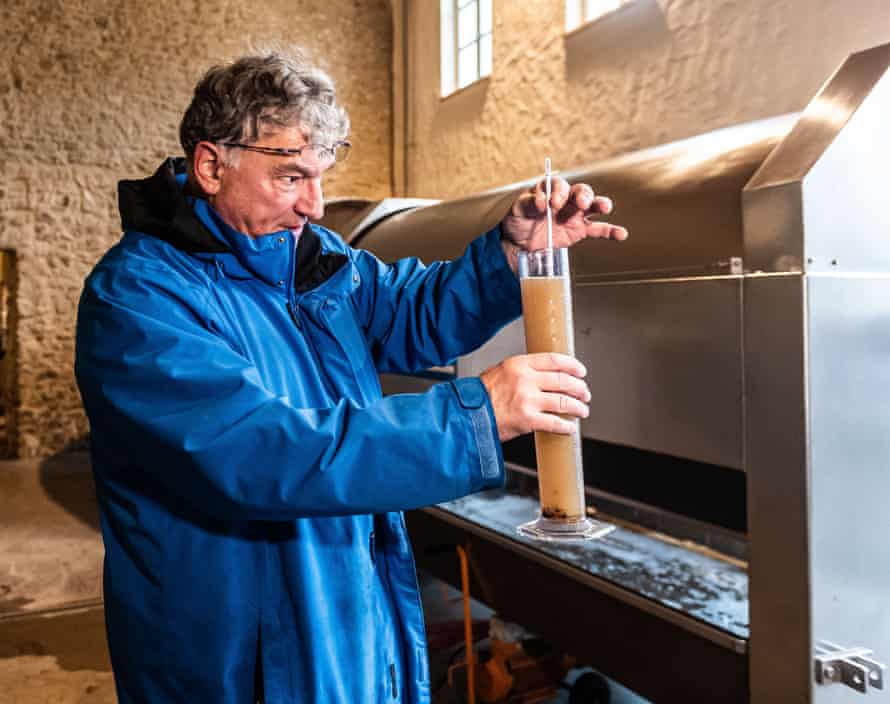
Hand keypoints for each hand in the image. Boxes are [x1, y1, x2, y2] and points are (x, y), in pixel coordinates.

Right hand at [480, 353, 589, 442]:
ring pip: (563, 402)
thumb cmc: (481, 396)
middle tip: (585, 393)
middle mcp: (525, 380)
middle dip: (579, 388)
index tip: (581, 371)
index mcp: (519, 364)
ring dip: (578, 407)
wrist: (467, 415)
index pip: (554, 360)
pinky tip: (570, 428)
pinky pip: (555, 422)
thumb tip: (546, 376)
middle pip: (563, 381)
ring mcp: (527, 400)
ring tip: (582, 411)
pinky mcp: (527, 420)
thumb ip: (522, 372)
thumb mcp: (500, 372)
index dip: (572, 366)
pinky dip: (566, 426)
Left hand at [500, 177, 627, 259]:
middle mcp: (565, 199)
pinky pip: (598, 229)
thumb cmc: (517, 221)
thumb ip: (527, 203)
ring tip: (604, 207)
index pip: (559, 185)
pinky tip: (621, 234)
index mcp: (550, 190)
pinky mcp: (580, 231)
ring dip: (600, 204)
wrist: (518, 243)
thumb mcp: (517, 210)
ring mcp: (575, 215)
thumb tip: (541, 202)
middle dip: (582, 195)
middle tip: (580, 203)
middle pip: (580, 191)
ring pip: (592, 205)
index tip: (552, 204)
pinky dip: (611, 231)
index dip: (558, 192)